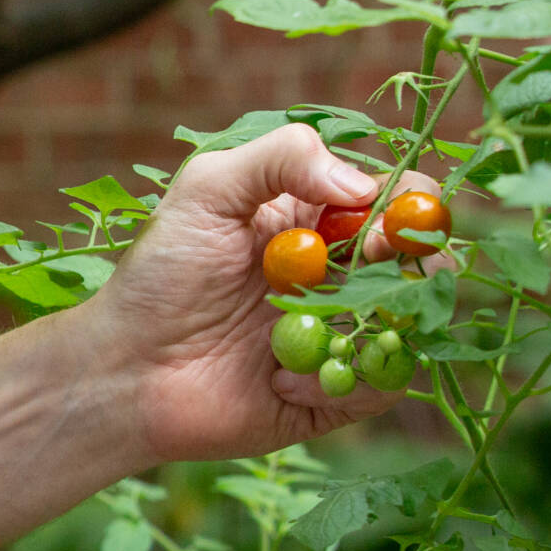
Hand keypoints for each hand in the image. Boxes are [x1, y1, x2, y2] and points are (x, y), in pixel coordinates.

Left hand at [73, 123, 438, 463]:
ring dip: (379, 319)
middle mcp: (343, 272)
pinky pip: (385, 382)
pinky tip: (281, 379)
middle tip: (362, 262)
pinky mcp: (340, 390)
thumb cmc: (160, 275)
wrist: (127, 370)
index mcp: (317, 218)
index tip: (378, 214)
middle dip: (406, 257)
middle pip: (422, 256)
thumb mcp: (206, 191)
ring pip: (413, 319)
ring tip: (319, 322)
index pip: (398, 196)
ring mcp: (346, 330)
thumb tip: (364, 184)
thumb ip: (280, 160)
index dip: (407, 202)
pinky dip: (345, 378)